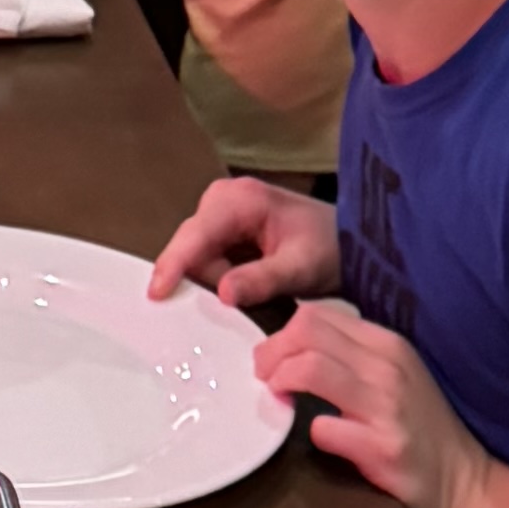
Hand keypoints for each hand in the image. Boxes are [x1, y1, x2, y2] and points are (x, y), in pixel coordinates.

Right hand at [150, 177, 339, 308]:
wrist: (352, 244)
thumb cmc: (330, 250)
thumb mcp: (301, 268)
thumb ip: (262, 280)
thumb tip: (223, 294)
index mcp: (240, 200)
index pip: (196, 235)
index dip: (174, 264)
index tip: (156, 294)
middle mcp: (222, 199)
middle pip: (190, 247)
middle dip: (199, 280)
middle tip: (222, 308)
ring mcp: (221, 214)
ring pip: (196, 258)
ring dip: (212, 283)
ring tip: (249, 296)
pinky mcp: (223, 231)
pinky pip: (206, 261)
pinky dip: (217, 280)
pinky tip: (239, 292)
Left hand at [257, 301, 490, 507]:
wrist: (466, 487)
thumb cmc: (421, 433)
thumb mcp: (394, 377)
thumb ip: (352, 357)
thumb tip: (293, 346)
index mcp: (388, 344)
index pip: (316, 315)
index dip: (282, 336)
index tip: (273, 362)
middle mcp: (388, 366)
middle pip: (306, 330)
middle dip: (271, 353)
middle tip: (265, 380)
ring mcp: (387, 406)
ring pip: (309, 368)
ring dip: (280, 382)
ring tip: (279, 401)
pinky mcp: (382, 448)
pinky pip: (323, 428)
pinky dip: (311, 434)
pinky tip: (321, 441)